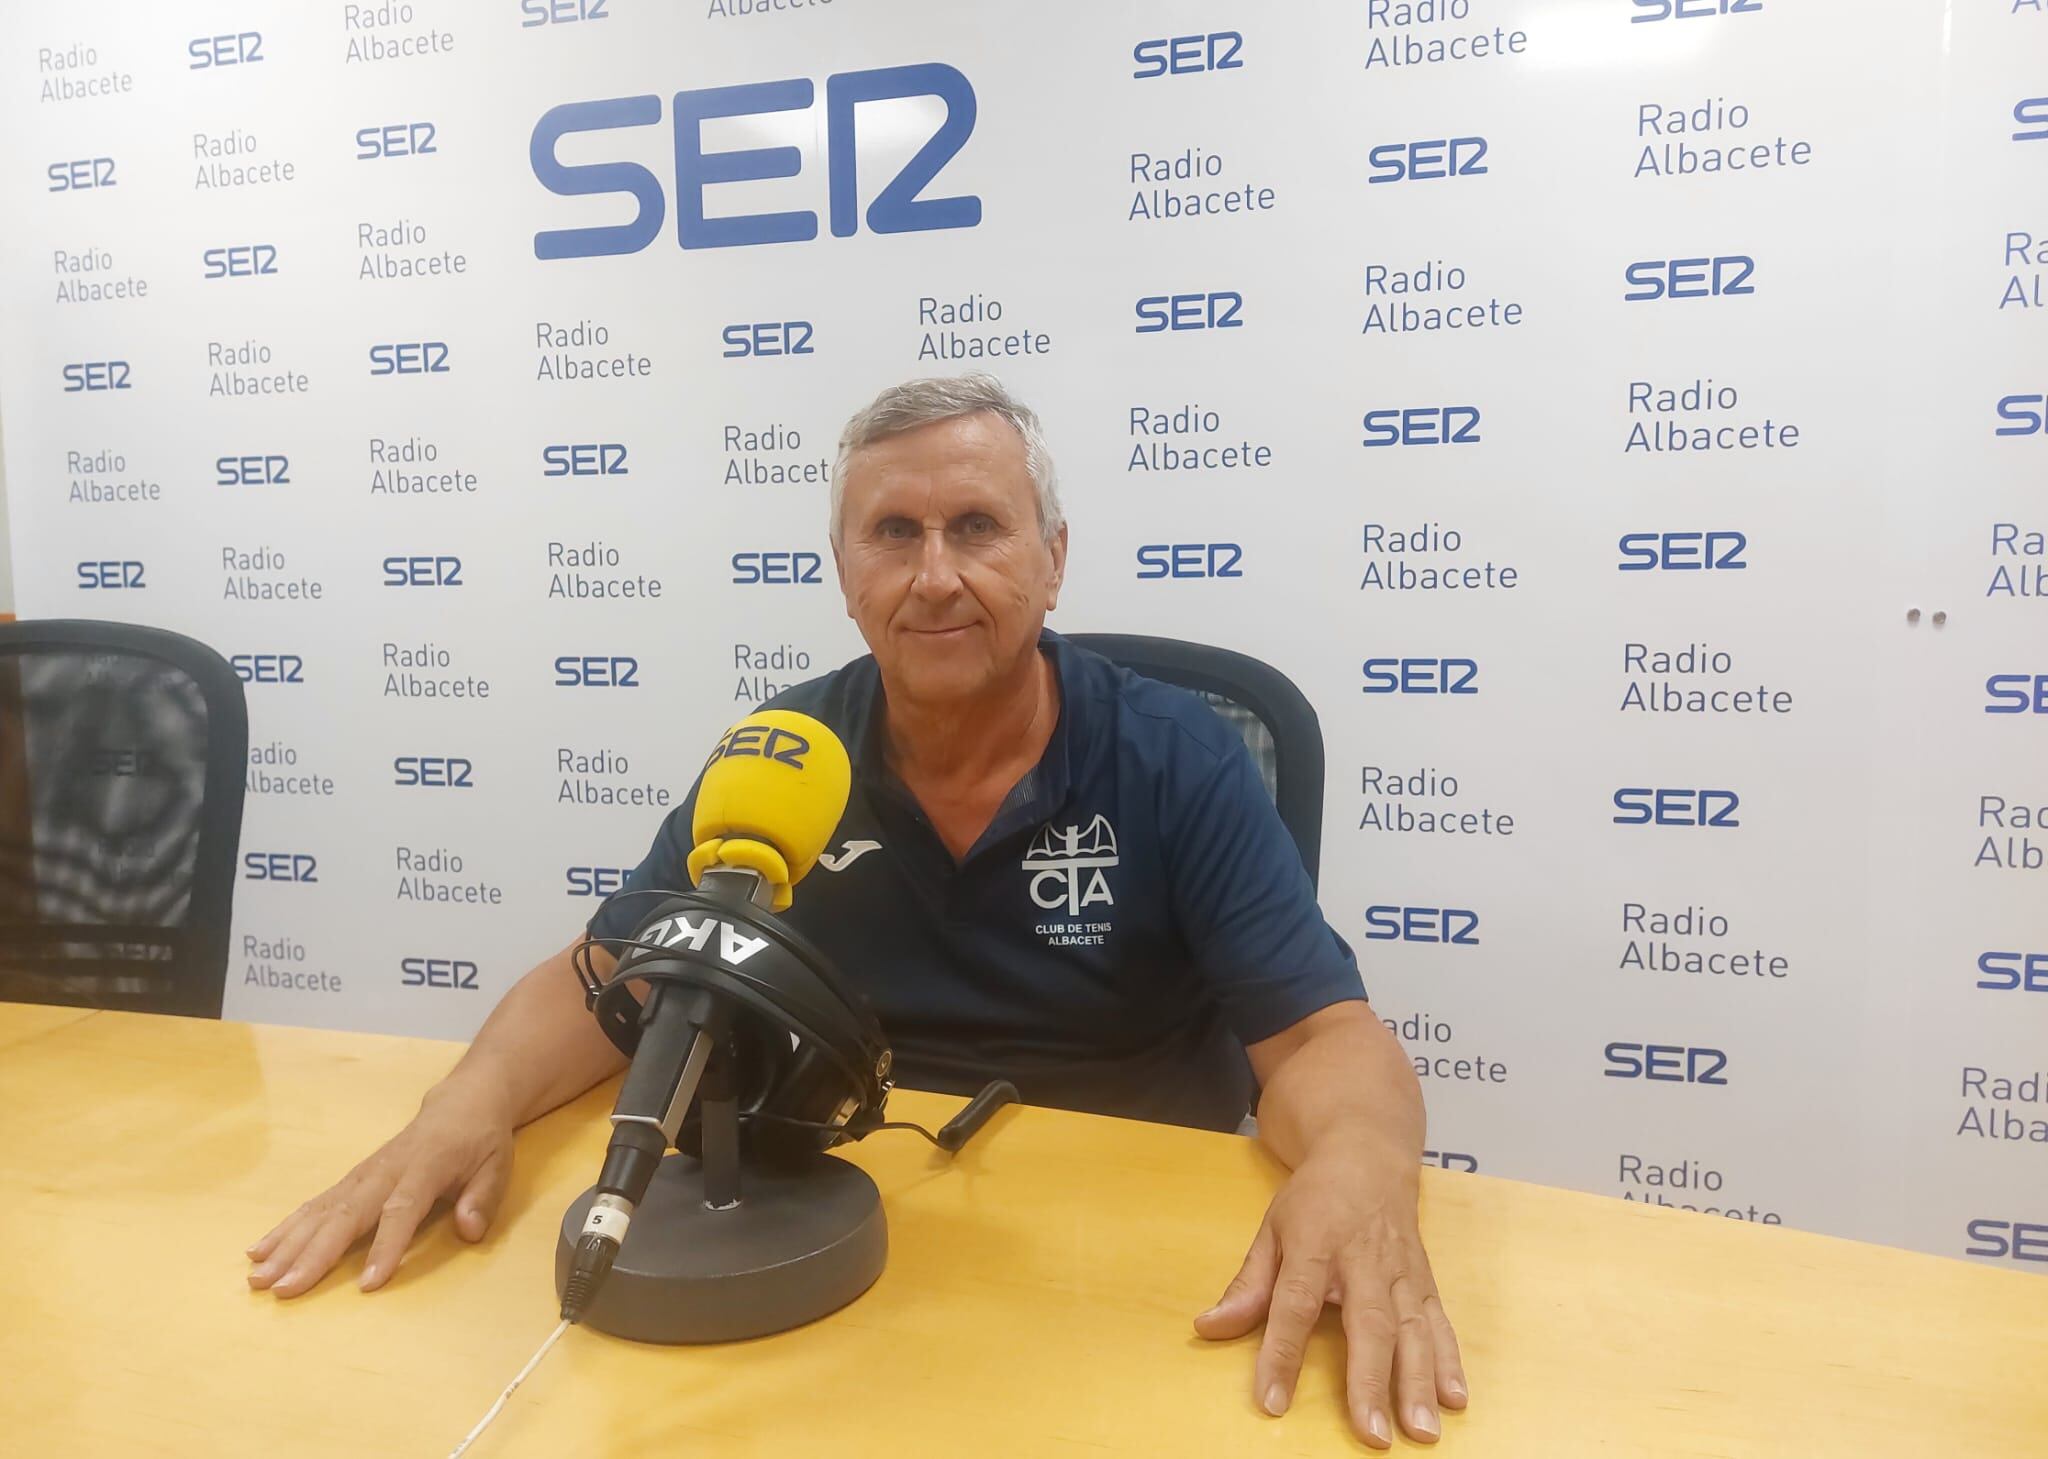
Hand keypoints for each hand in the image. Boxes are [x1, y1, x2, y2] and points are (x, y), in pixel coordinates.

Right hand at [246, 1075, 515, 1297]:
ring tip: (258, 1277)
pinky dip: (285, 1228)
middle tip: (283, 1290)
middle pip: (346, 1215)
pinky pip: (314, 1205)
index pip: (402, 1210)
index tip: (367, 1284)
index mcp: (425, 1168)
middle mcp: (385, 1171)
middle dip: (312, 1254)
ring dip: (287, 1245)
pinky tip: (259, 1251)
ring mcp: (363, 1175)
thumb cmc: (480, 1141)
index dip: (386, 1247)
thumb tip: (469, 1230)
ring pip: (321, 1212)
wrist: (462, 1103)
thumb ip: (483, 1198)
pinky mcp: (350, 1180)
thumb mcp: (497, 1165)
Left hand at [1194, 1139, 1466, 1447]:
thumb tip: (1209, 1327)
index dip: (1282, 1353)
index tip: (1272, 1401)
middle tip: (1372, 1434)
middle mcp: (1364, 1260)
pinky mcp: (1425, 1281)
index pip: (1295, 1303)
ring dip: (1419, 1384)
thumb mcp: (1271, 1230)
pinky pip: (1441, 1324)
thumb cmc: (1316, 1198)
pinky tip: (1455, 1400)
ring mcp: (1401, 1272)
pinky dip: (1450, 1363)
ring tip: (1421, 1433)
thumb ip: (1247, 1284)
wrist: (1369, 1155)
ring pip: (1414, 1331)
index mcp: (1316, 1244)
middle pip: (1369, 1325)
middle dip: (1372, 1382)